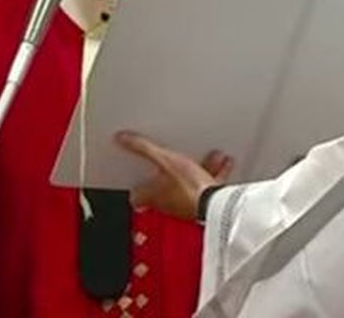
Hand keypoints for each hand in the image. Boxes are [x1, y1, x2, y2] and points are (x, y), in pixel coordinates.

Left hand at [117, 131, 233, 220]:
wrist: (217, 204)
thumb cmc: (188, 187)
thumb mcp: (163, 159)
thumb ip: (143, 148)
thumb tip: (122, 139)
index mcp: (152, 196)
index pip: (136, 196)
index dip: (134, 186)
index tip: (132, 176)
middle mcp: (168, 203)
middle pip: (161, 187)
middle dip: (167, 172)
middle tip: (166, 161)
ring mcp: (186, 204)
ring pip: (186, 184)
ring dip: (192, 170)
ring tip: (199, 156)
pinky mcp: (204, 202)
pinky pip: (205, 185)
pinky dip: (211, 173)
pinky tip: (221, 162)